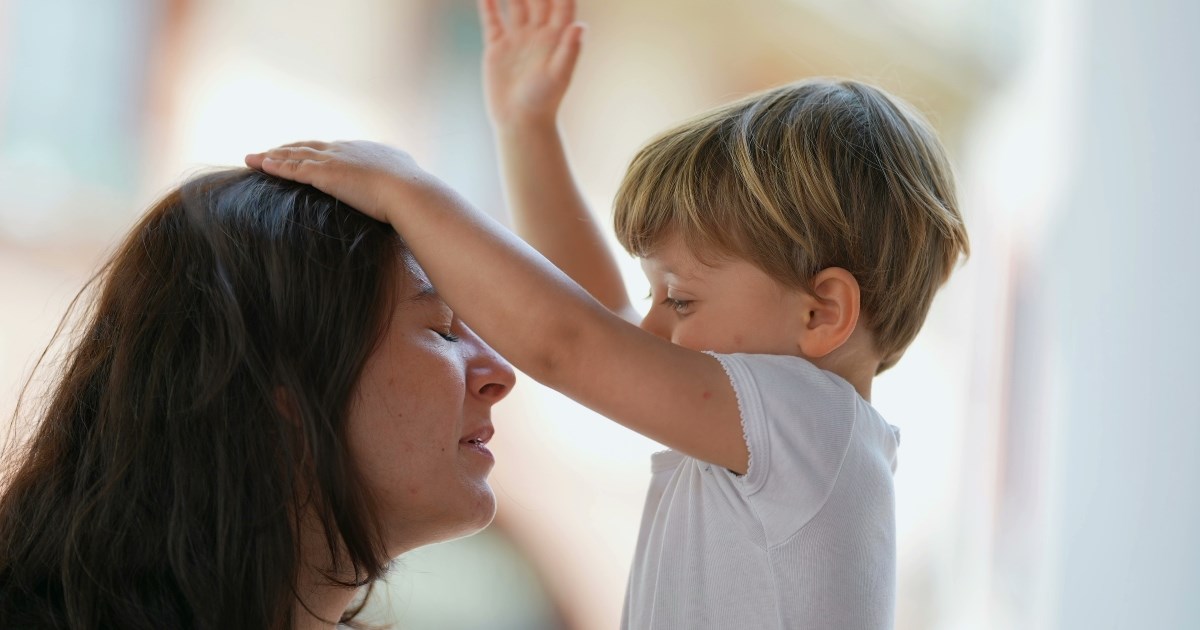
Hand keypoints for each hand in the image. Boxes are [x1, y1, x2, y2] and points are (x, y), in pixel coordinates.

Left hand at [245, 141, 446, 226]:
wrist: (410, 194)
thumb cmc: (414, 195)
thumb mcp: (408, 186)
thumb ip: (401, 186)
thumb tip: (413, 194)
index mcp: (365, 151)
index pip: (332, 149)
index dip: (315, 151)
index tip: (302, 153)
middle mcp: (346, 150)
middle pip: (308, 146)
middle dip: (287, 149)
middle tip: (270, 152)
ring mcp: (334, 160)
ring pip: (294, 155)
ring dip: (271, 156)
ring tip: (253, 158)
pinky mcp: (325, 174)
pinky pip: (292, 168)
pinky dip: (274, 166)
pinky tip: (259, 166)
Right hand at [480, 0, 585, 128]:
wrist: (520, 122)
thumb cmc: (544, 102)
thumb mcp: (559, 76)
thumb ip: (570, 51)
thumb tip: (580, 26)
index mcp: (557, 37)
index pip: (561, 2)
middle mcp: (538, 33)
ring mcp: (518, 38)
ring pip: (515, 3)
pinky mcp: (497, 47)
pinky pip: (492, 19)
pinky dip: (488, 3)